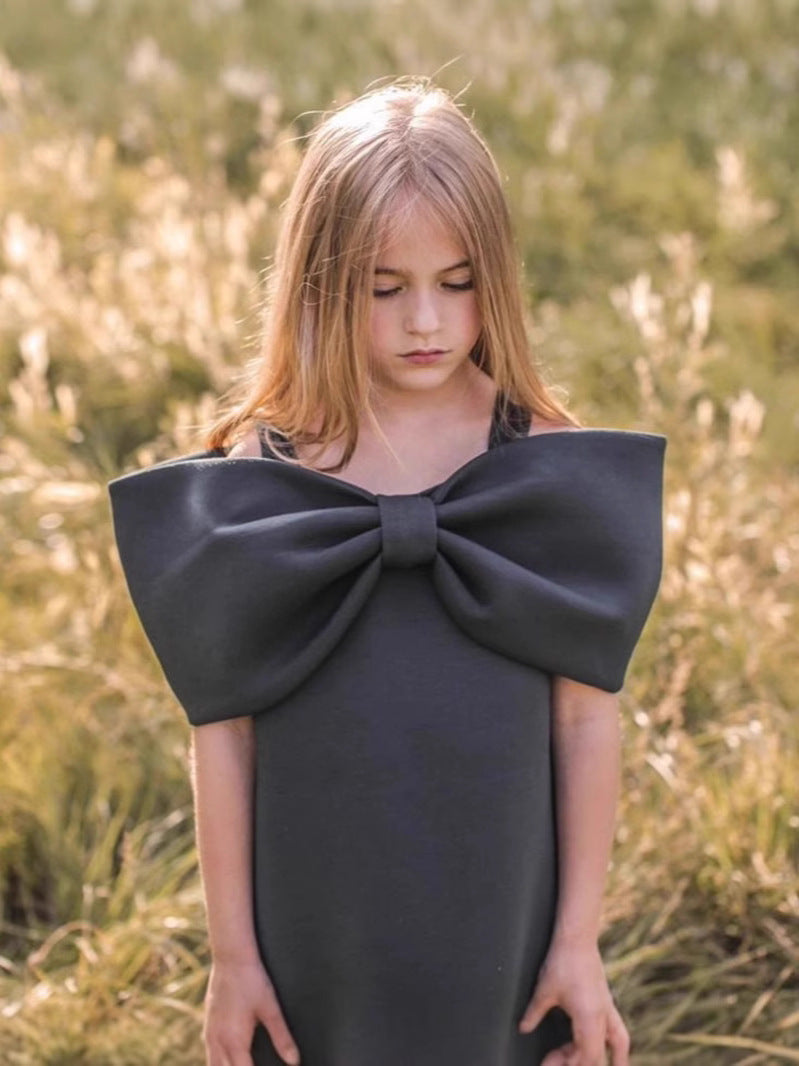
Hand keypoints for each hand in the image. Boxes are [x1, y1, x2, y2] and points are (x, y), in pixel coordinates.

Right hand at [203, 956, 300, 1065]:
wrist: (231, 957)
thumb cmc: (252, 980)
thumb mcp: (270, 1009)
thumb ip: (282, 1037)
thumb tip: (294, 1061)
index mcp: (234, 1042)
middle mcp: (218, 1041)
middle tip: (253, 1064)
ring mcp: (209, 1033)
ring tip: (243, 1063)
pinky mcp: (207, 1024)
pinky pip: (209, 1053)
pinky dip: (218, 1062)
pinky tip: (229, 1058)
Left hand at [517, 939, 628, 1065]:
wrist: (577, 938)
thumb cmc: (562, 961)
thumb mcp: (544, 990)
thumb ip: (534, 1013)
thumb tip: (524, 1029)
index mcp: (588, 1018)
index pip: (586, 1056)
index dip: (569, 1064)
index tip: (548, 1063)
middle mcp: (602, 1016)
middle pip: (596, 1054)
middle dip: (577, 1063)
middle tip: (553, 1061)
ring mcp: (607, 1008)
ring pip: (617, 1043)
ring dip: (608, 1059)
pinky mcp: (606, 1001)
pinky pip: (618, 1030)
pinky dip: (616, 1045)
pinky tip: (613, 1051)